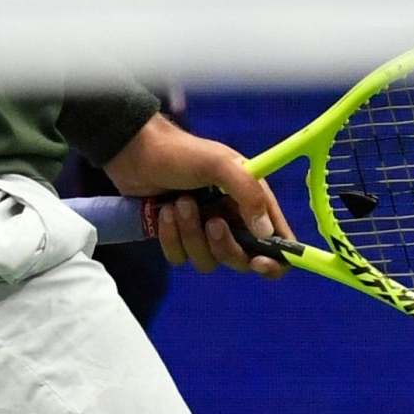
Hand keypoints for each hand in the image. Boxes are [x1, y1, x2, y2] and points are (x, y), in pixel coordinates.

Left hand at [100, 115, 295, 278]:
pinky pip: (180, 257)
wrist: (136, 151)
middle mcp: (232, 220)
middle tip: (212, 223)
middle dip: (225, 246)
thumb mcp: (220, 164)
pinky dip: (171, 239)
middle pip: (241, 259)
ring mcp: (203, 231)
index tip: (258, 262)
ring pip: (208, 261)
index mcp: (250, 201)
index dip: (275, 259)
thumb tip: (267, 233)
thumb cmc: (182, 153)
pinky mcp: (178, 238)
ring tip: (179, 204)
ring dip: (192, 236)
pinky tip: (162, 213)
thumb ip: (248, 193)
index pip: (277, 241)